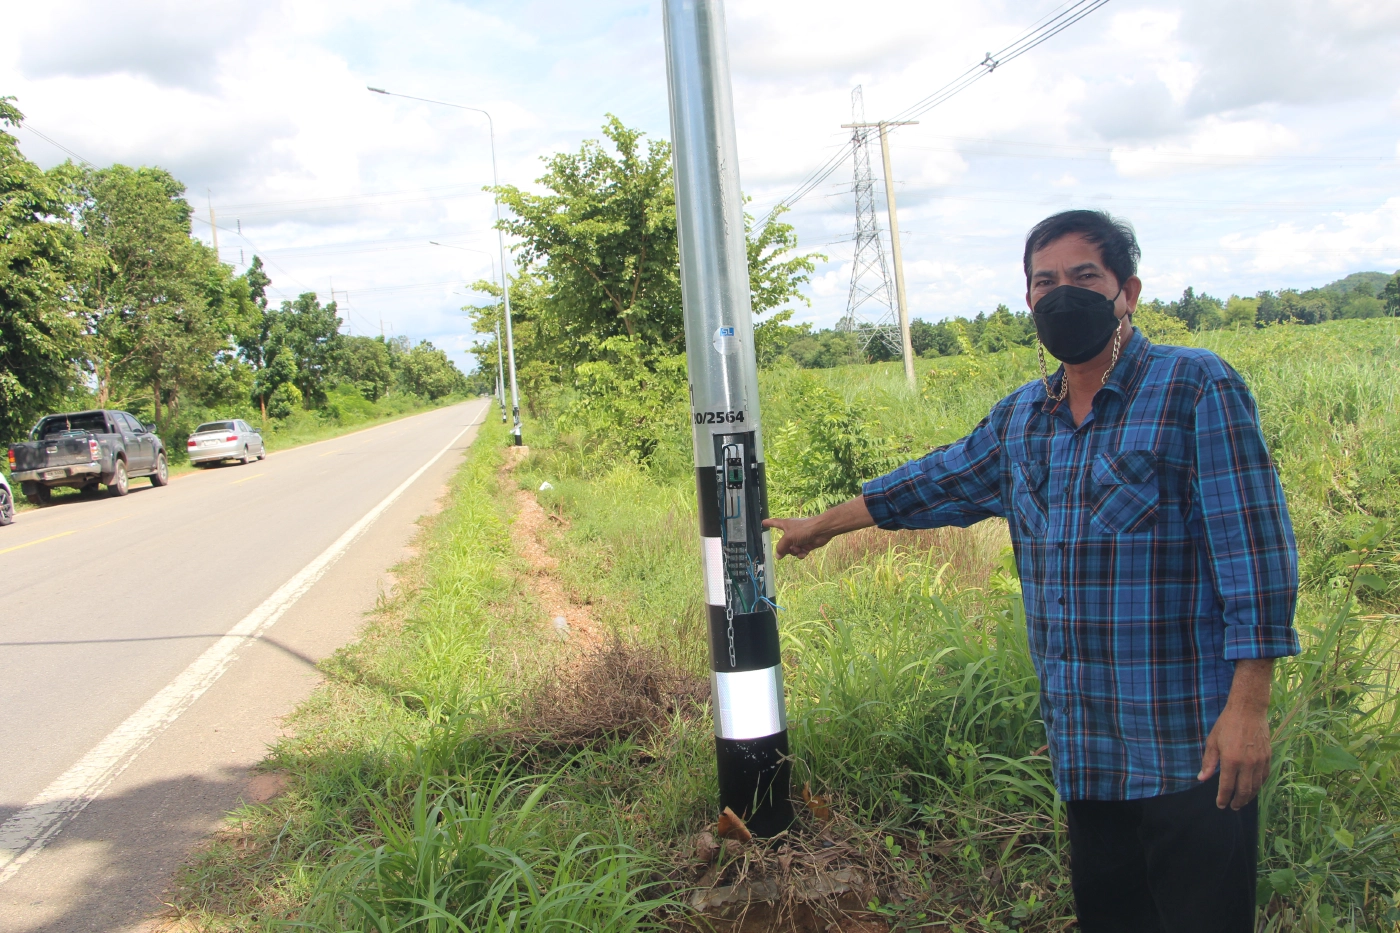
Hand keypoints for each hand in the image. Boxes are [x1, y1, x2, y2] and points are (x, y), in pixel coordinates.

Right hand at [762, 496, 875, 558]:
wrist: (821, 531)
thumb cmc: (804, 529)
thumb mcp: (789, 537)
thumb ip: (781, 547)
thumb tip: (778, 556)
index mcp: (786, 525)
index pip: (774, 523)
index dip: (768, 523)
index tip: (763, 523)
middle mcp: (791, 532)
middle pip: (783, 543)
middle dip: (785, 548)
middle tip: (789, 548)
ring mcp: (799, 539)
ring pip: (791, 549)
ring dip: (794, 551)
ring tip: (799, 548)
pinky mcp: (806, 544)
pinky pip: (799, 552)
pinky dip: (801, 553)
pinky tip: (804, 552)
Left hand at [1198, 658, 1273, 808]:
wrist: (1248, 710)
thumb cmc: (1227, 724)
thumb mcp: (1213, 742)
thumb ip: (1209, 762)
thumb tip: (1202, 778)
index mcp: (1231, 760)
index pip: (1227, 787)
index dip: (1223, 798)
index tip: (1221, 805)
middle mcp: (1248, 764)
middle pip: (1244, 791)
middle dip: (1237, 802)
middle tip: (1232, 807)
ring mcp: (1260, 762)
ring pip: (1256, 786)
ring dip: (1249, 797)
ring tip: (1242, 802)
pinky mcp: (1268, 758)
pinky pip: (1264, 777)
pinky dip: (1258, 786)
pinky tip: (1253, 788)